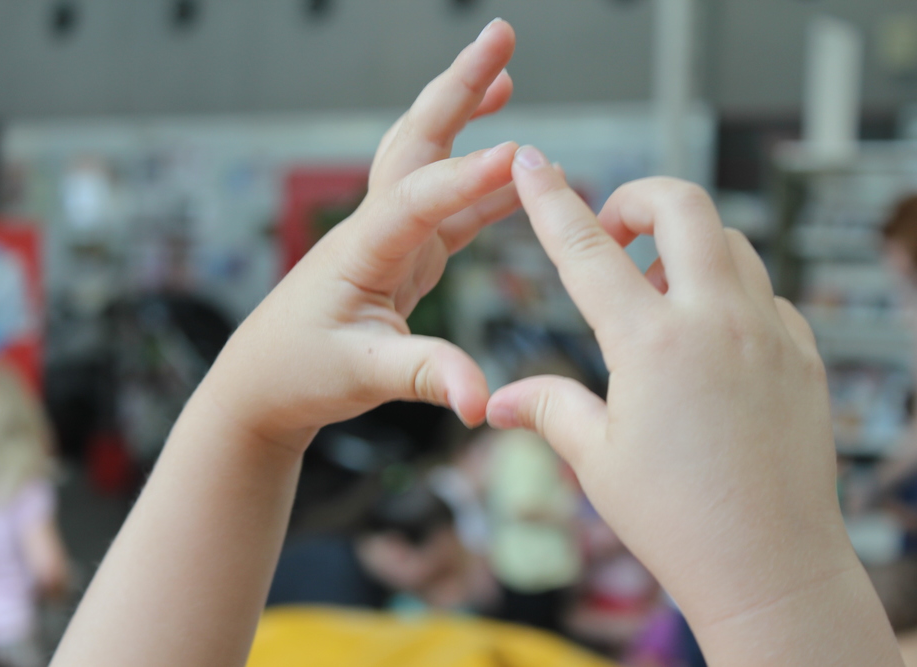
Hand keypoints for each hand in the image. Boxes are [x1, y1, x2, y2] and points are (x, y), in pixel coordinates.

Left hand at [203, 19, 518, 449]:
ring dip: (468, 119)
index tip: (520, 155)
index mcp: (361, 249)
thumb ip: (426, 378)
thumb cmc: (299, 373)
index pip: (418, 198)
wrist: (260, 384)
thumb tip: (480, 403)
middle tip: (501, 36)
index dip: (468, 177)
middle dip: (459, 87)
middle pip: (418, 142)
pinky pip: (446, 211)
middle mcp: (374, 229)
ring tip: (508, 79)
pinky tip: (512, 176)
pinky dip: (480, 187)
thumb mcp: (363, 377)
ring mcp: (387, 239)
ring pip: (431, 164)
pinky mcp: (398, 258)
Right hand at [487, 149, 856, 630]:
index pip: (588, 250)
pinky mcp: (803, 355)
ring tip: (658, 293)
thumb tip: (498, 401)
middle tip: (616, 230)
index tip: (532, 161)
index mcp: (652, 344)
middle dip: (640, 199)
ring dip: (688, 246)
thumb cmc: (678, 520)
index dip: (551, 199)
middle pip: (684, 207)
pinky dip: (731, 292)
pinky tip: (709, 339)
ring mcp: (770, 333)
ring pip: (732, 243)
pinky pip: (767, 293)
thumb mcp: (597, 460)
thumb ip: (548, 409)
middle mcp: (717, 323)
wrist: (772, 568)